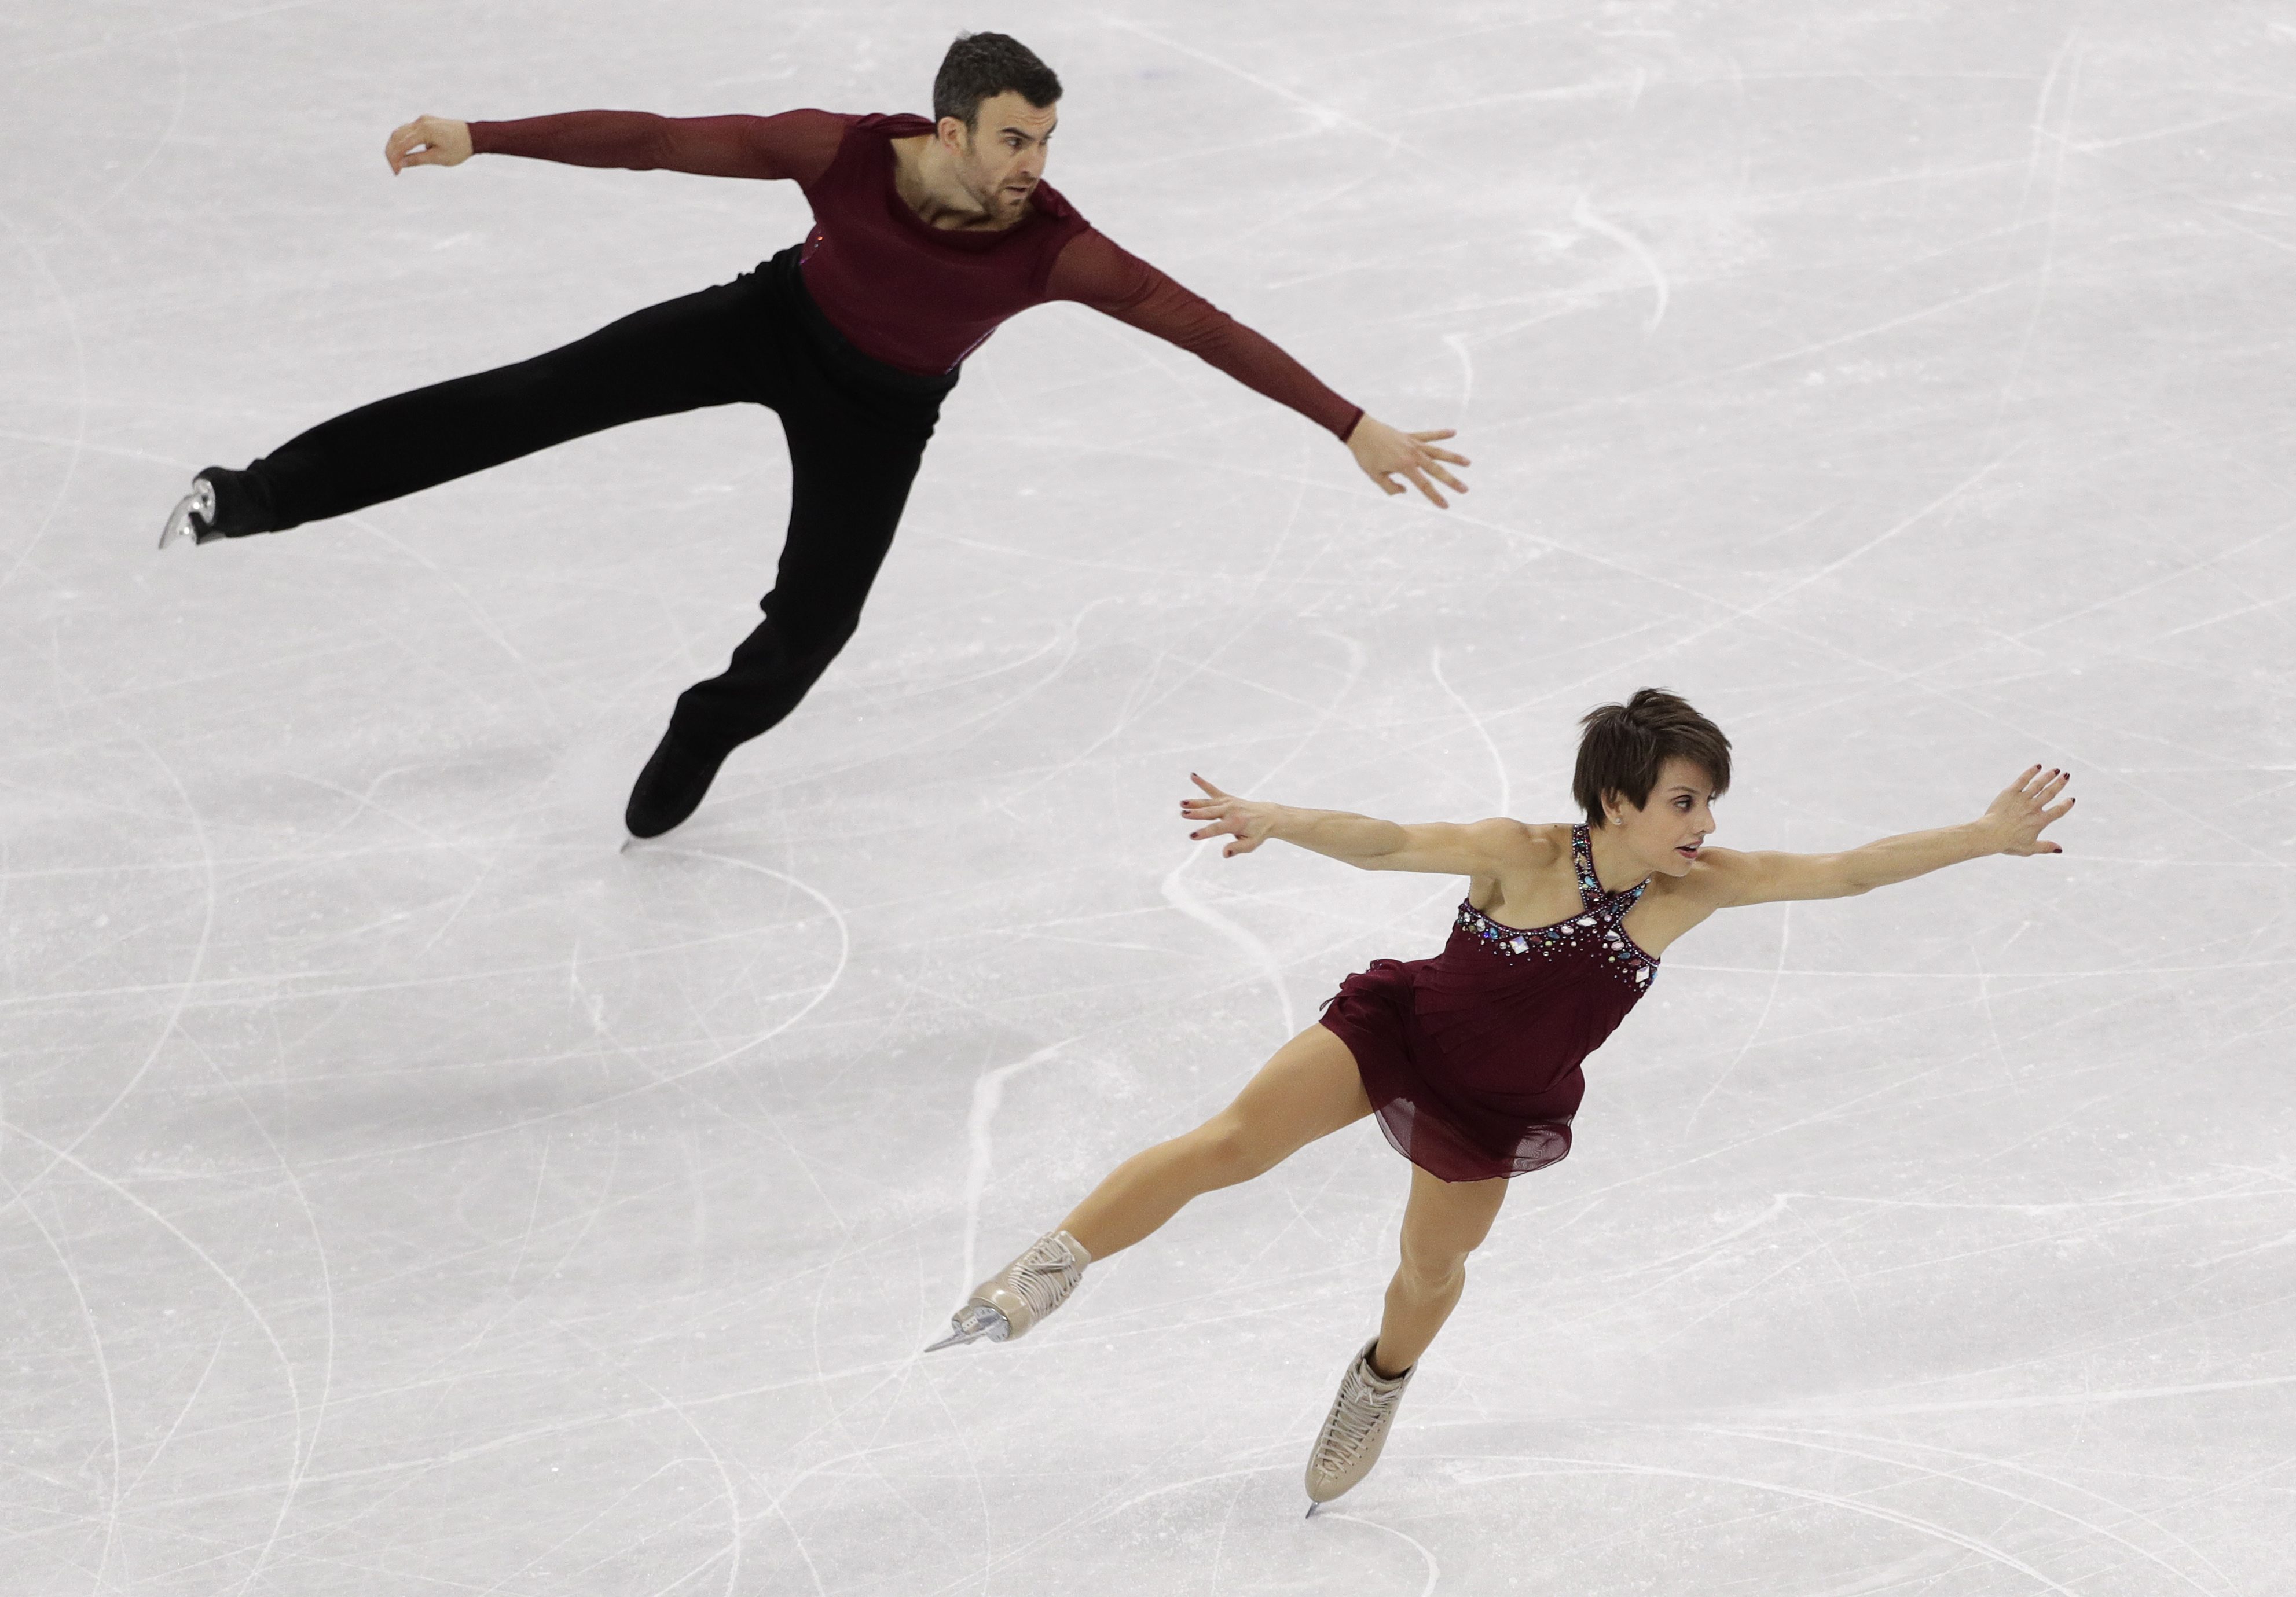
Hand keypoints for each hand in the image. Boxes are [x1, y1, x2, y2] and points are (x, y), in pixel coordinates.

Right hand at [386, 115, 472, 173]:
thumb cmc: (459, 148)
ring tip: (397, 163)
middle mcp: (421, 122)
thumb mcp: (438, 158)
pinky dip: (403, 140)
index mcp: (424, 130)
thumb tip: (400, 164)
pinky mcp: (425, 121)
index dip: (395, 159)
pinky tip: (404, 153)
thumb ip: (418, 159)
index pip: (401, 144)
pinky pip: (408, 130)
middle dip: (392, 153)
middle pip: (396, 136)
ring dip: (395, 146)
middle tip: (394, 169)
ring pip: (400, 131)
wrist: (474, 135)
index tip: (396, 172)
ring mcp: (422, 120)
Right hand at [1181, 774, 1281, 857]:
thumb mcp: (1251, 844)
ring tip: (1182, 803)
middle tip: (1183, 814)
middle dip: (1196, 814)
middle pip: (1210, 813)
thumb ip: (1237, 848)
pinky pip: (1212, 790)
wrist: (1269, 816)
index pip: (1216, 829)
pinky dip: (1202, 783)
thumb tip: (1224, 854)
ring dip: (1194, 802)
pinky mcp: (1226, 798)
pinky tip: (1192, 775)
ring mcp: (1228, 802)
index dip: (1204, 833)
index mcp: (1235, 823)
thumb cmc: (1258, 833)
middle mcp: (1230, 811)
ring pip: (1208, 802)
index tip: (1192, 836)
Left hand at [1345, 416, 1469, 508]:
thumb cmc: (1365, 455)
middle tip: (1465, 489)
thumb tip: (1404, 491)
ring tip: (1468, 463)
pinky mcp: (1410, 436)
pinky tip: (1453, 433)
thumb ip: (1390, 487)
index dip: (1435, 497)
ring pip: (1438, 452)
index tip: (1446, 506)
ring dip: (1453, 457)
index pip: (1424, 485)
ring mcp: (1413, 444)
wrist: (1360, 431)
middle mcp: (1413, 454)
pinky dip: (1440, 434)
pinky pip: (1428, 435)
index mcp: (1405, 466)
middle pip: (1436, 470)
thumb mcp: (1375, 476)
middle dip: (1451, 481)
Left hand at [1981, 765, 2075, 854]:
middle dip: (2060, 784)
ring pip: (2038, 784)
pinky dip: (2030, 772)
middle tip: (2067, 775)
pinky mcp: (2010, 792)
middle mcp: (2033, 808)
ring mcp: (2022, 799)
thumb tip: (2060, 849)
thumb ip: (2046, 847)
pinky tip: (2037, 766)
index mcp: (2040, 821)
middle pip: (2050, 793)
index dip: (2066, 805)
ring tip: (2056, 770)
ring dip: (2048, 776)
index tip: (2072, 799)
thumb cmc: (2008, 843)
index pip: (2057, 811)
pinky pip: (2022, 780)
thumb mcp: (2029, 848)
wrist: (1990, 834)